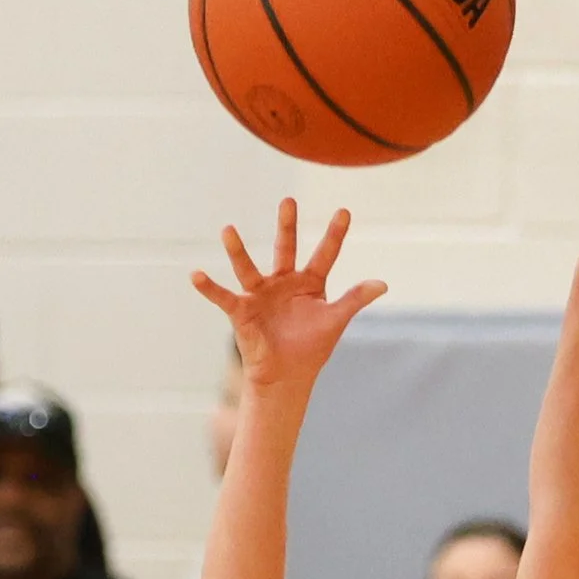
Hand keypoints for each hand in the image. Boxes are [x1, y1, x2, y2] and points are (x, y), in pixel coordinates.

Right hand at [193, 199, 385, 388]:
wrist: (286, 377)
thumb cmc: (311, 348)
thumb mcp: (335, 320)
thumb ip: (355, 299)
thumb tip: (382, 284)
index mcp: (310, 282)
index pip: (325, 253)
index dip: (335, 234)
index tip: (344, 211)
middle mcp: (283, 281)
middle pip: (286, 248)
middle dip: (287, 226)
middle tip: (288, 201)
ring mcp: (261, 294)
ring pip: (248, 267)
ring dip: (237, 250)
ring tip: (227, 229)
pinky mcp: (242, 311)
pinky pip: (224, 297)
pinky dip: (209, 287)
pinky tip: (196, 275)